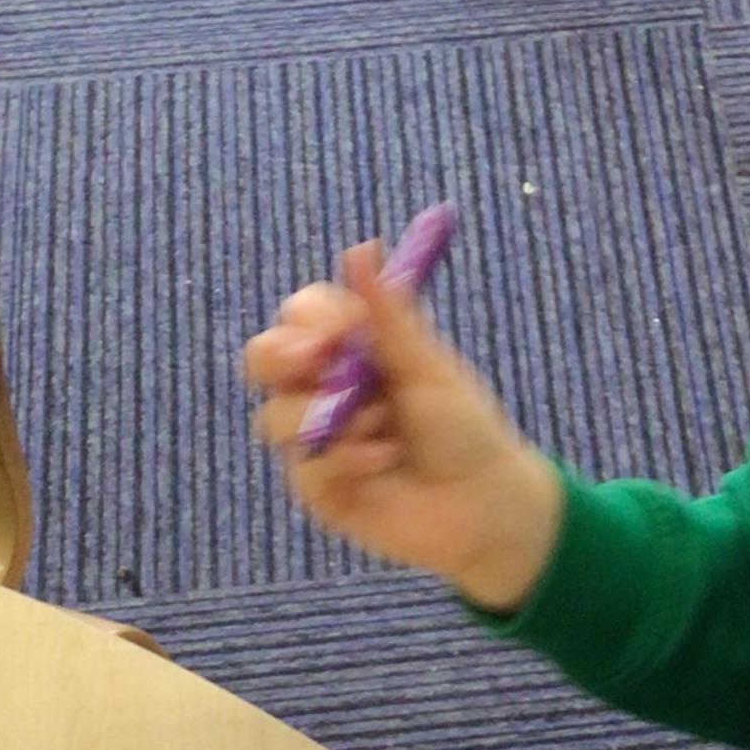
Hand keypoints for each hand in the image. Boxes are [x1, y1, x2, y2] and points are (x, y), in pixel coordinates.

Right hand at [245, 240, 564, 610]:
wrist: (487, 502)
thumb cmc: (464, 429)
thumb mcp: (426, 366)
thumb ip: (387, 313)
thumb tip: (363, 246)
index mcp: (348, 353)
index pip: (299, 318)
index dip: (310, 319)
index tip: (343, 328)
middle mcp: (322, 392)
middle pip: (262, 359)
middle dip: (282, 357)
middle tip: (321, 360)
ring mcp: (315, 443)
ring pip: (276, 417)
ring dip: (333, 417)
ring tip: (385, 428)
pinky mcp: (318, 490)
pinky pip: (305, 467)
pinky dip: (347, 460)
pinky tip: (385, 462)